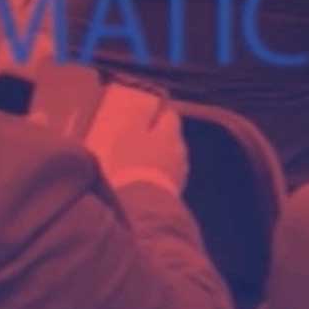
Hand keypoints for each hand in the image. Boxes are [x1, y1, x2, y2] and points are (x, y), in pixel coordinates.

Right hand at [83, 80, 187, 196]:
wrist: (143, 203)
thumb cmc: (132, 163)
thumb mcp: (127, 134)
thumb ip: (137, 118)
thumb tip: (143, 105)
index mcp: (170, 133)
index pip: (170, 115)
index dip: (160, 113)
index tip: (148, 113)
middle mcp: (180, 150)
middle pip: (172, 137)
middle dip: (159, 136)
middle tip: (141, 138)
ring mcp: (180, 171)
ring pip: (171, 157)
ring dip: (160, 157)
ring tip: (141, 161)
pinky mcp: (176, 190)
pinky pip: (168, 176)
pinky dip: (159, 174)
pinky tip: (145, 179)